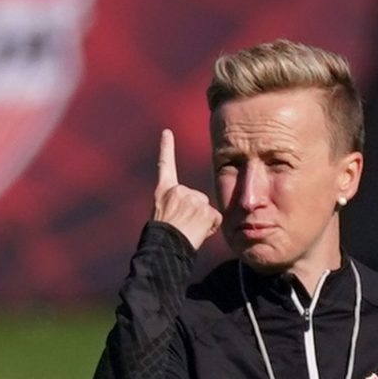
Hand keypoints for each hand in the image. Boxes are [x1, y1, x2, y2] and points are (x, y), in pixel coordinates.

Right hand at [152, 128, 221, 249]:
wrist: (166, 246)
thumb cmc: (163, 238)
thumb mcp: (163, 216)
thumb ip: (178, 206)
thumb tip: (193, 213)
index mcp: (163, 191)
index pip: (164, 165)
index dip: (166, 148)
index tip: (167, 132)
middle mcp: (178, 191)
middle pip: (197, 198)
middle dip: (195, 212)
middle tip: (182, 226)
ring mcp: (193, 198)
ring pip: (206, 209)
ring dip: (202, 221)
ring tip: (188, 231)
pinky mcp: (206, 209)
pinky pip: (215, 219)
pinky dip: (210, 228)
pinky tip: (197, 233)